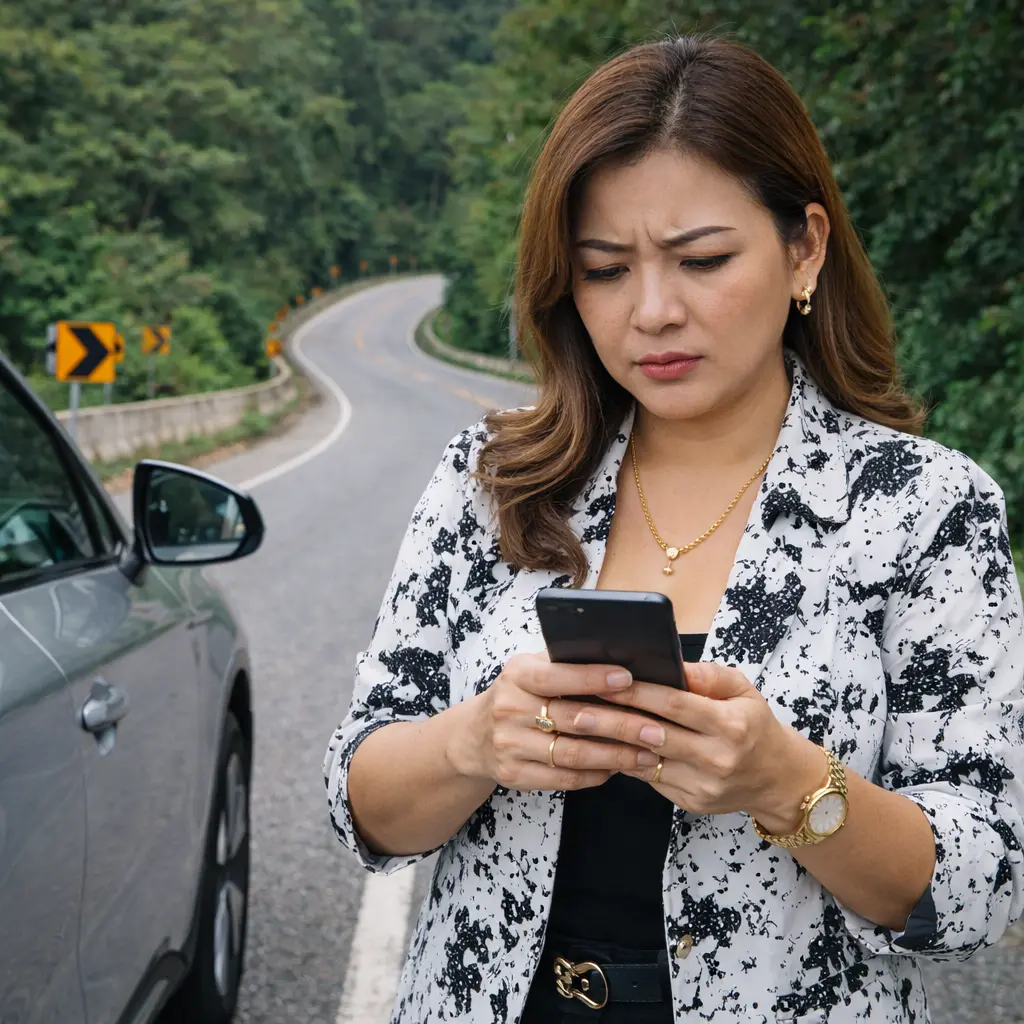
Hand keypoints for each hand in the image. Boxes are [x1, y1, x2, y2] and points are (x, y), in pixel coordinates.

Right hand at [448, 652, 661, 791]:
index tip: (629, 679)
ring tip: (646, 753)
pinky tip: (617, 768)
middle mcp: (510, 709)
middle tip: (656, 729)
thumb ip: (565, 664)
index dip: (594, 678)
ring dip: (615, 755)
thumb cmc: (518, 695)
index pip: (558, 675)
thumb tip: (619, 656)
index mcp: (518, 675)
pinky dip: (595, 774)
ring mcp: (510, 744)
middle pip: (574, 719)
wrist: (474, 736)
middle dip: (621, 724)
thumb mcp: (530, 670)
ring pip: (573, 753)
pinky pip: (563, 778)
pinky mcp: (514, 774)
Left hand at [569, 661, 824, 826]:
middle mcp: (717, 758)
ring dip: (609, 743)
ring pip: (646, 761)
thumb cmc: (755, 725)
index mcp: (731, 725)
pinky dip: (625, 760)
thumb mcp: (742, 690)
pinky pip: (650, 778)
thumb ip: (706, 676)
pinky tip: (602, 746)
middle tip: (574, 709)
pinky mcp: (691, 803)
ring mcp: (703, 785)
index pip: (674, 705)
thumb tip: (668, 663)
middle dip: (610, 720)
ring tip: (578, 726)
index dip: (637, 692)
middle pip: (652, 735)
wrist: (778, 779)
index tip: (605, 680)